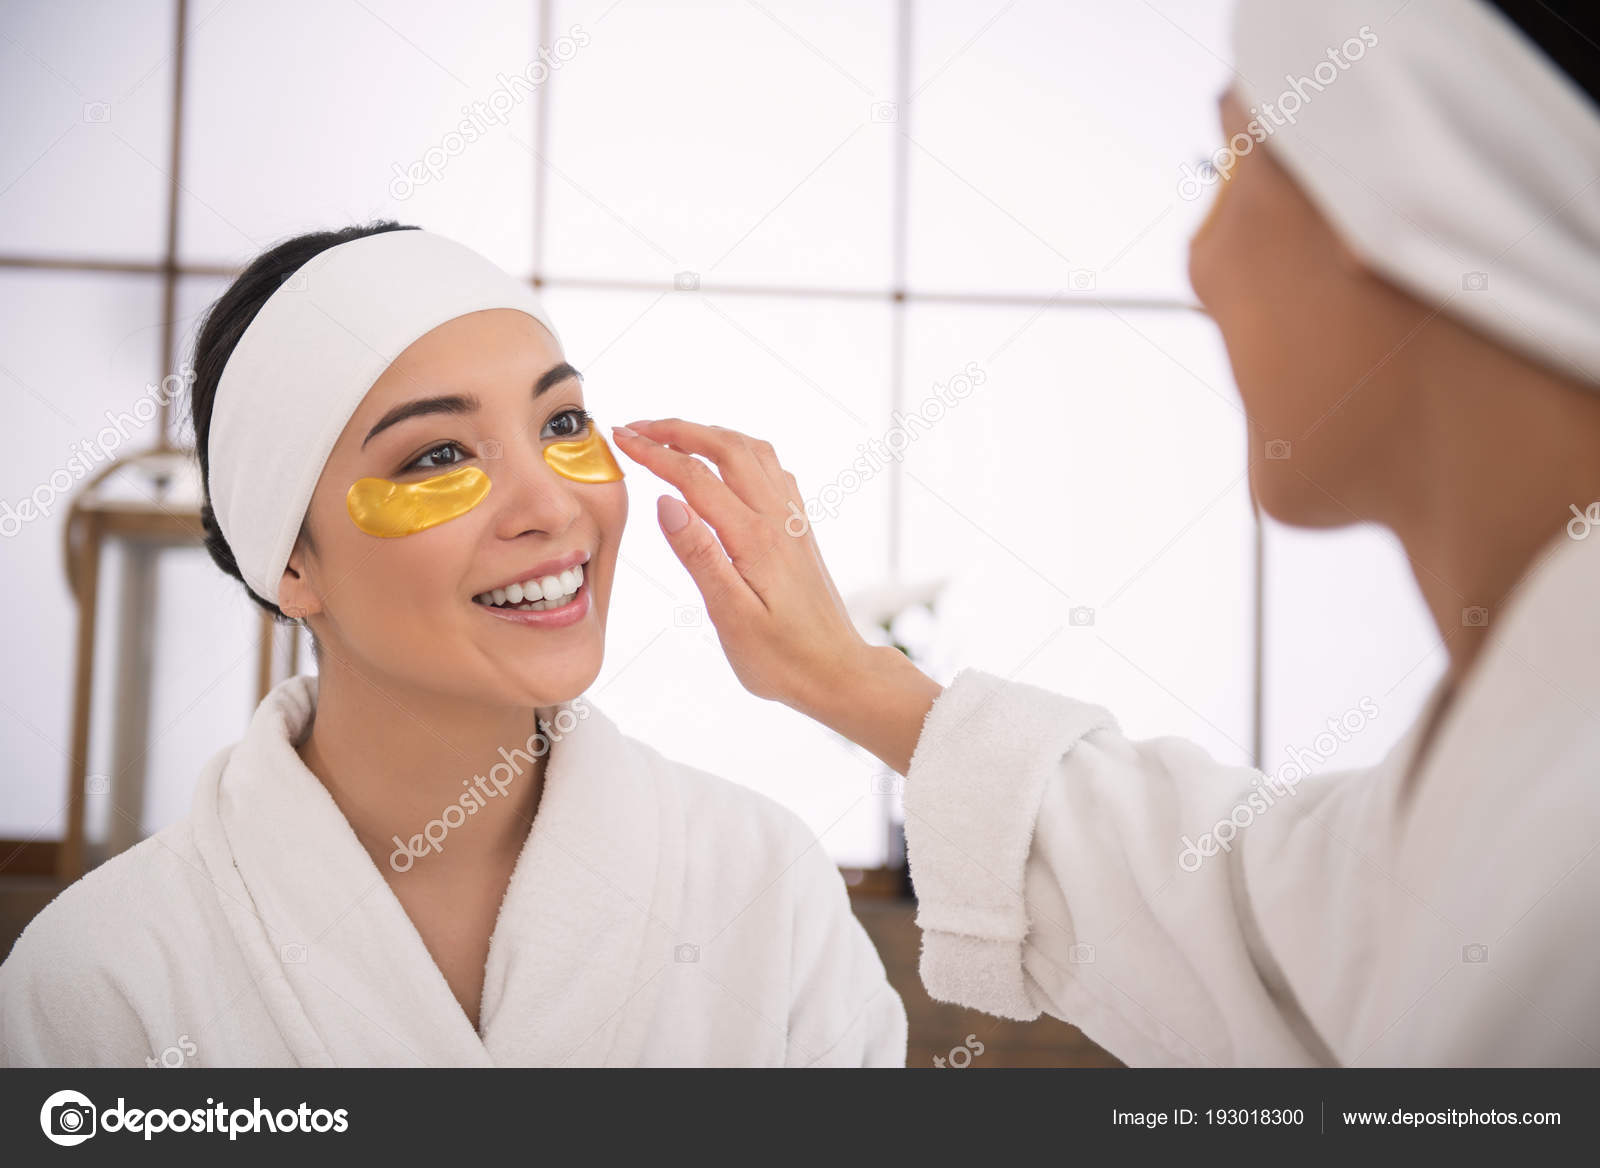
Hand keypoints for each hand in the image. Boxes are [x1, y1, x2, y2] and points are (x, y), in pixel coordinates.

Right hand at [608, 418, 868, 715]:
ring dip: (710, 434)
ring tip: (672, 436)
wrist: (836, 672)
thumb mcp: (730, 615)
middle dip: (678, 429)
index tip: (620, 438)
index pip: (695, 477)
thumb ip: (699, 555)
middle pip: (726, 447)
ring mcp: (791, 520)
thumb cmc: (782, 657)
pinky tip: (726, 463)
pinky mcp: (797, 529)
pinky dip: (739, 451)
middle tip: (636, 428)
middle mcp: (777, 518)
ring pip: (752, 451)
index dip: (654, 452)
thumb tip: (666, 502)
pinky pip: (771, 469)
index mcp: (754, 537)